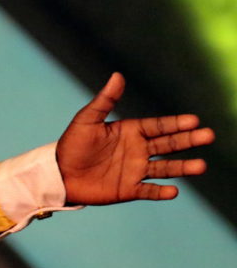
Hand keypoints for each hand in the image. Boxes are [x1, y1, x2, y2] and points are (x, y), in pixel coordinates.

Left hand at [56, 72, 212, 204]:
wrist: (58, 173)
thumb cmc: (72, 144)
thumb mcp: (87, 119)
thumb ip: (105, 100)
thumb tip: (117, 75)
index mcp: (130, 131)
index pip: (158, 126)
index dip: (175, 123)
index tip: (194, 120)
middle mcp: (137, 150)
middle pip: (168, 145)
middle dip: (188, 140)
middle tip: (208, 135)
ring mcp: (135, 170)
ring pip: (165, 168)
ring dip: (183, 167)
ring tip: (201, 166)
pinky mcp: (129, 190)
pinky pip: (149, 191)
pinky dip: (161, 192)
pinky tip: (174, 190)